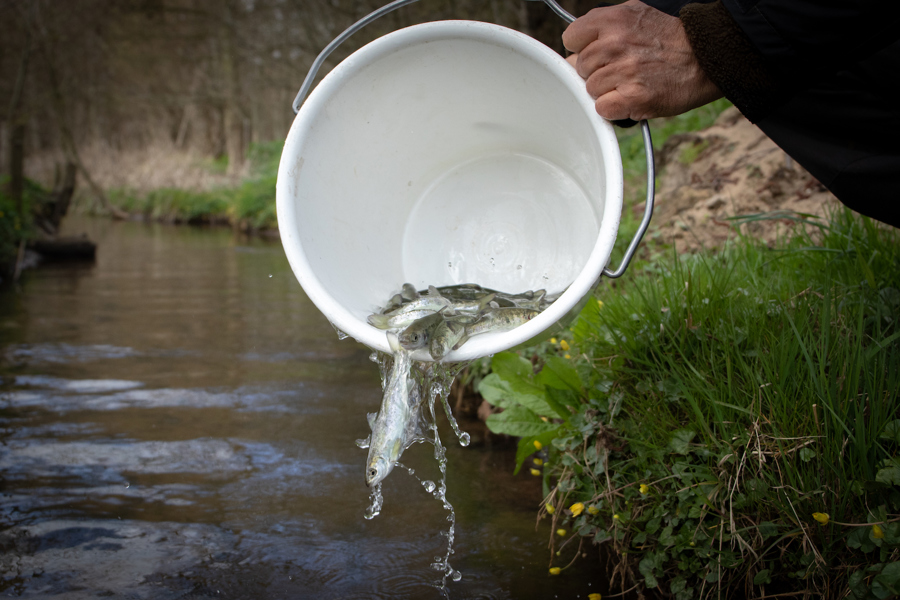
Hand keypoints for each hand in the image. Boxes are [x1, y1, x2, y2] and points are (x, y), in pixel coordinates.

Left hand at [562, 0, 721, 120]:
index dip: (582, 48)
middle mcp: (616, 43)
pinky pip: (602, 109)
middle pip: (580, 67)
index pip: (571, 37)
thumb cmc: (670, 40)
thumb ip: (602, 29)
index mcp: (614, 19)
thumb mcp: (636, 16)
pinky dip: (614, 109)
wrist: (707, 57)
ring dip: (607, 91)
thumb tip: (573, 55)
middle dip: (596, 71)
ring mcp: (624, 71)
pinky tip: (630, 98)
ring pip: (590, 90)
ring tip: (630, 82)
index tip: (598, 53)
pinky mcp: (633, 98)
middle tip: (621, 69)